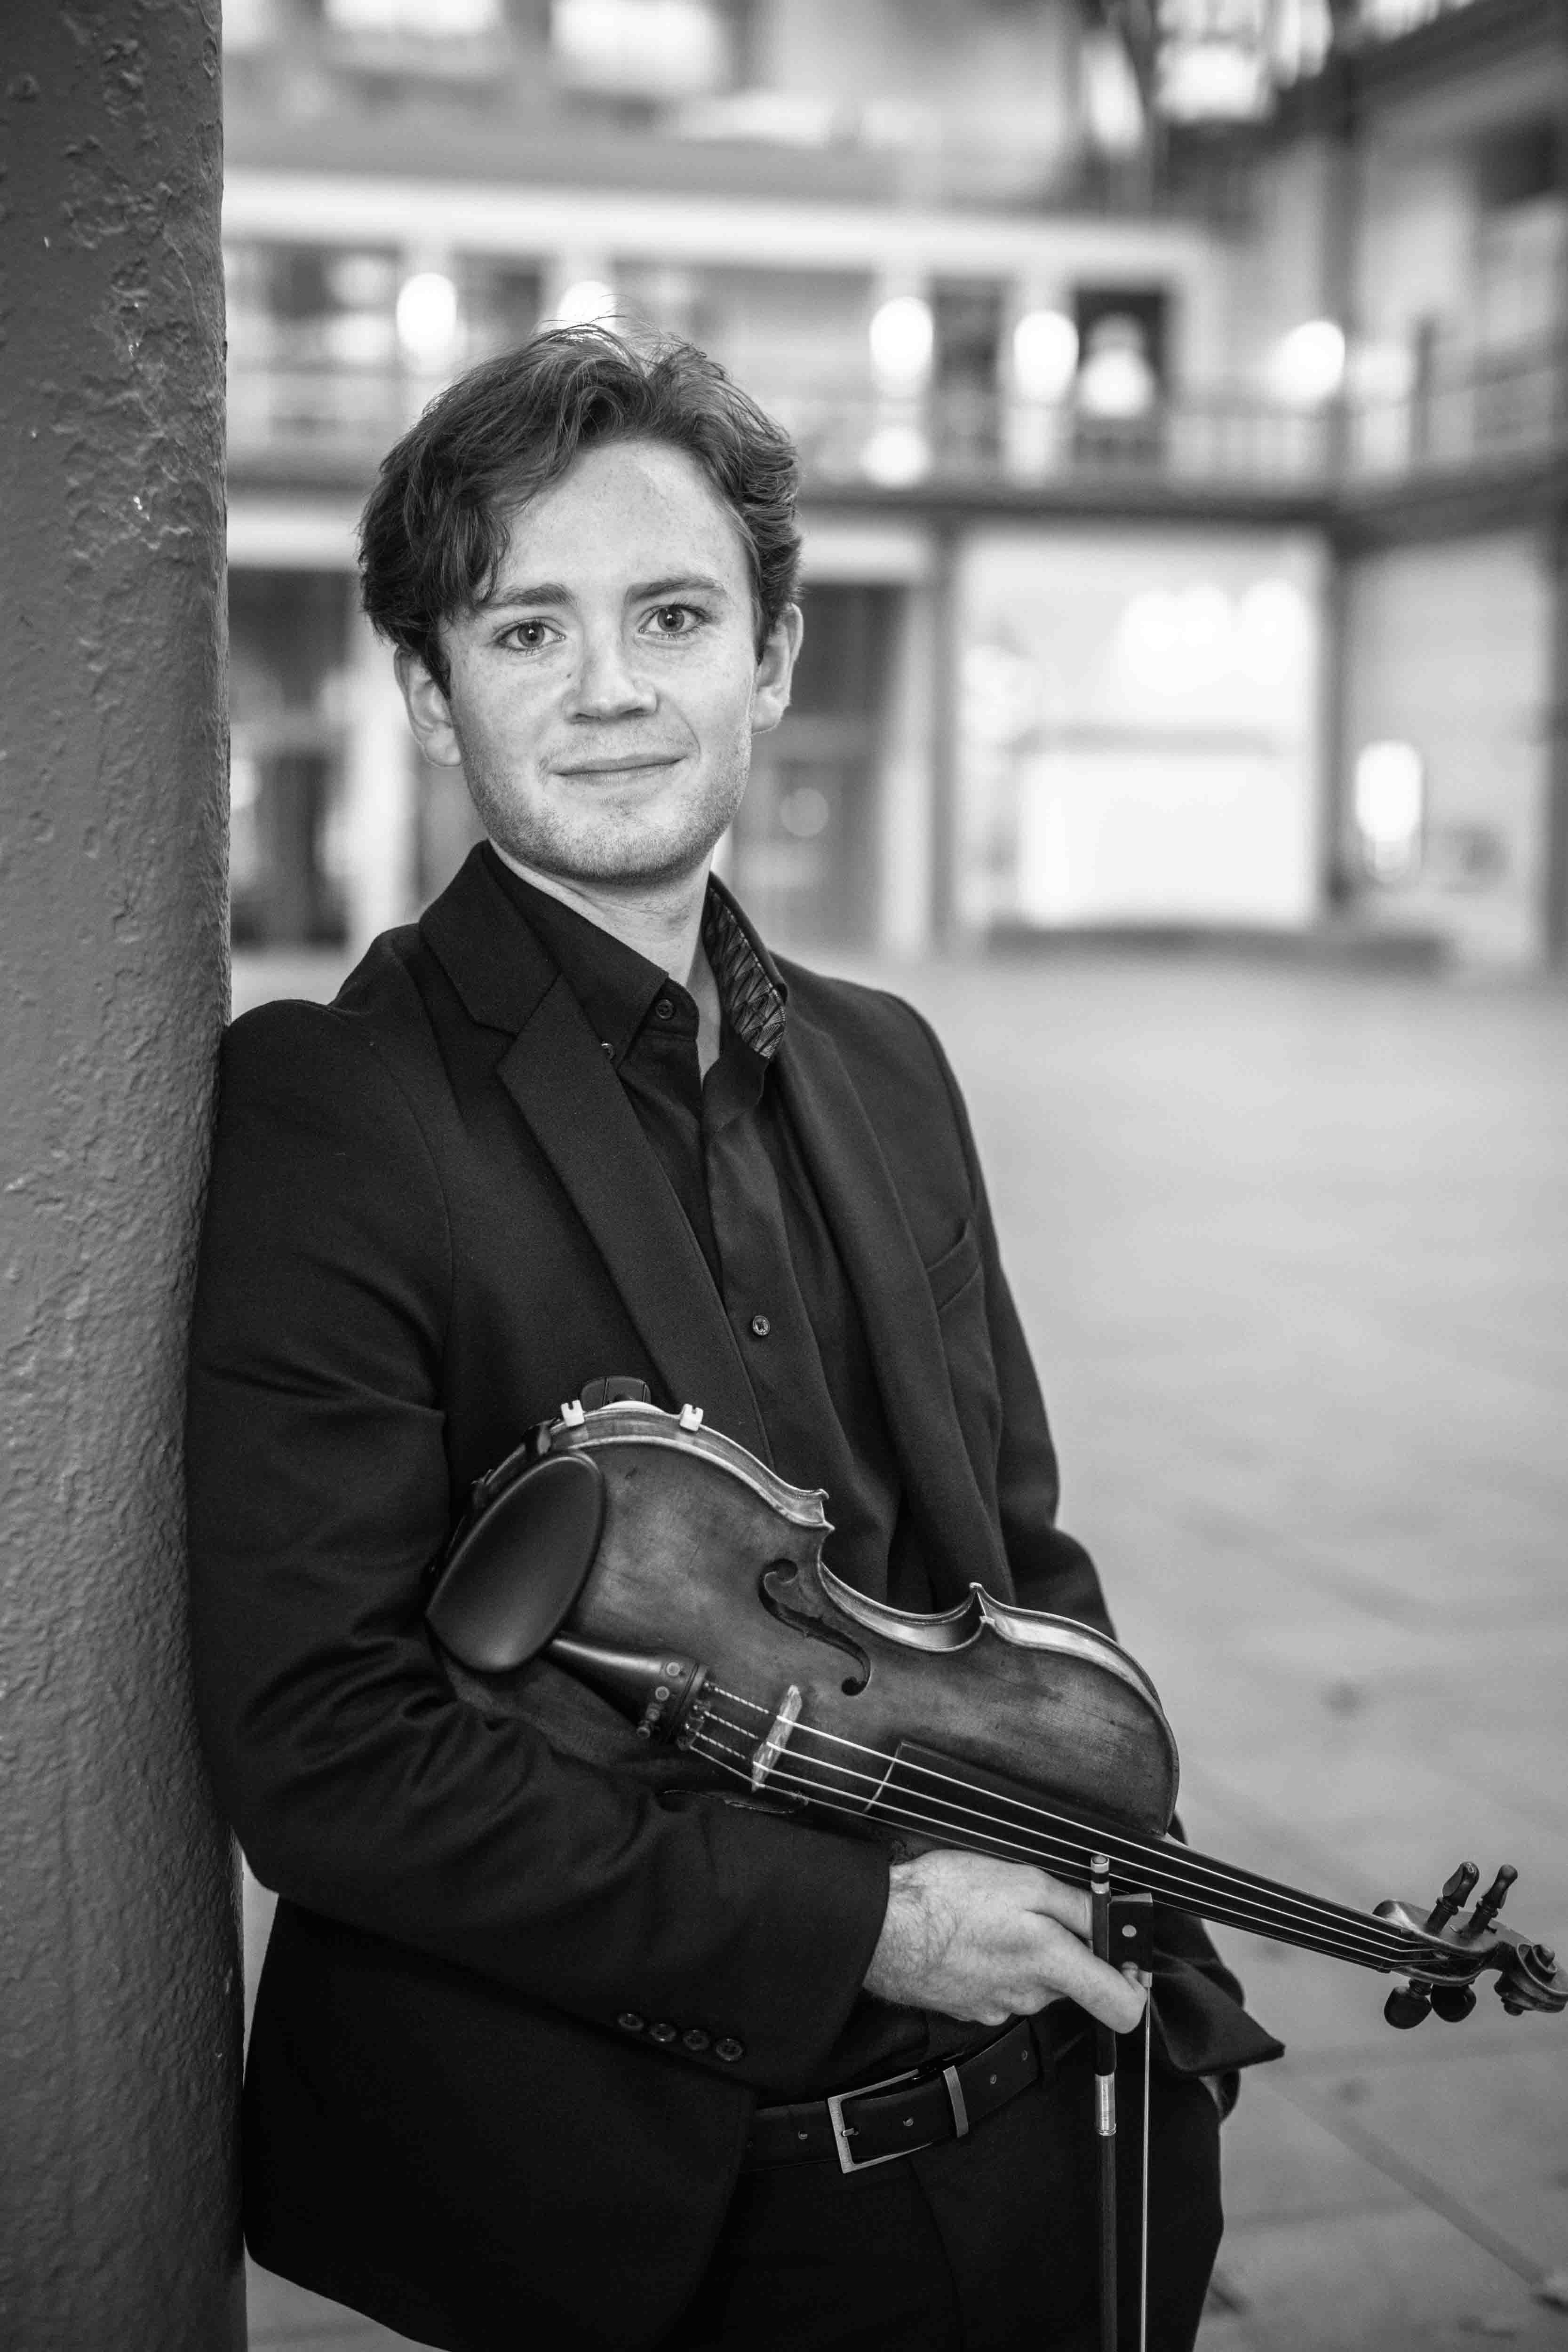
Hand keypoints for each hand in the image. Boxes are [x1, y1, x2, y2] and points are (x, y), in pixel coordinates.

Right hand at [862, 1848, 1146, 2032]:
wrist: (884, 1927)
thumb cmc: (946, 1898)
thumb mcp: (1024, 1879)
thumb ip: (1079, 1905)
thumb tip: (1115, 1920)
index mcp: (1051, 1963)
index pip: (1123, 2008)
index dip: (1133, 1984)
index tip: (1125, 1958)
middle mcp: (1030, 1997)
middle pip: (1074, 1982)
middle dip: (1066, 1947)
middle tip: (1035, 1909)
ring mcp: (1000, 2008)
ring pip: (1037, 1981)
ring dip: (1028, 1952)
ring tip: (994, 1916)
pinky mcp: (973, 2009)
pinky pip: (1004, 1987)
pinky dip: (998, 1963)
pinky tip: (973, 1936)